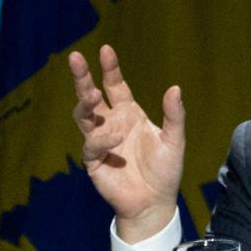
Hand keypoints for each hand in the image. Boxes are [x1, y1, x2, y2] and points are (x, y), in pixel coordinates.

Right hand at [70, 45, 184, 242]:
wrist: (155, 201)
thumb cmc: (165, 170)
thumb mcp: (174, 140)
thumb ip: (173, 115)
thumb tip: (175, 88)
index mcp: (129, 114)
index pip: (115, 86)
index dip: (110, 69)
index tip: (106, 49)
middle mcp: (111, 123)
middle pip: (90, 95)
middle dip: (82, 77)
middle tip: (75, 57)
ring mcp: (100, 141)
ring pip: (83, 116)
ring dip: (84, 103)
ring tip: (90, 94)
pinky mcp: (93, 161)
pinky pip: (91, 144)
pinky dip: (101, 138)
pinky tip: (114, 137)